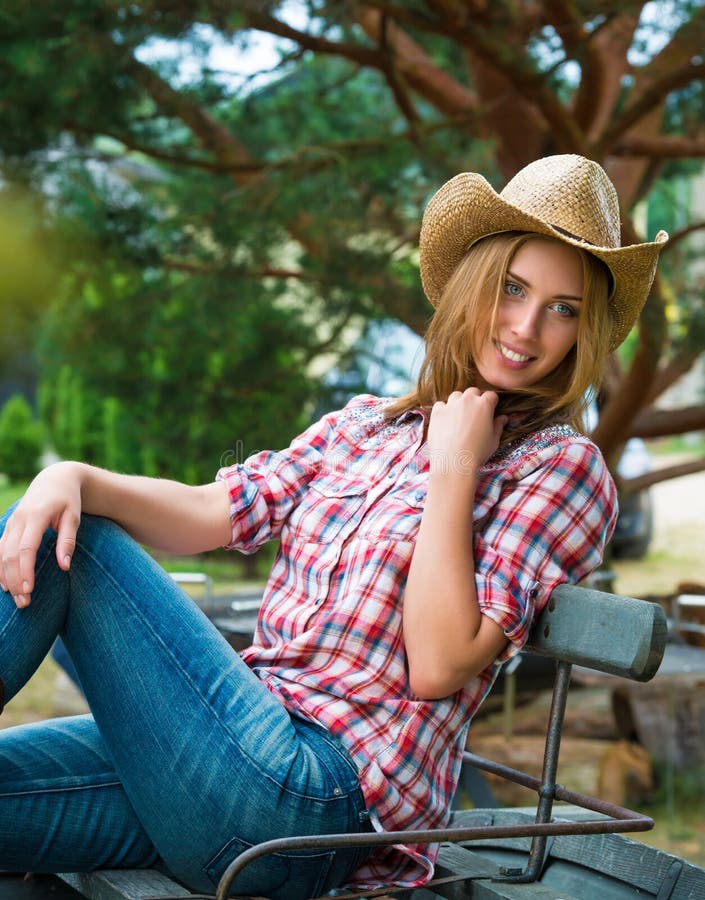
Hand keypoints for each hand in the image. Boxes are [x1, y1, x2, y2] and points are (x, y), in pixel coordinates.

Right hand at [0, 461, 81, 607]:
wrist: (54, 479)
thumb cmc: (68, 500)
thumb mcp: (74, 517)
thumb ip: (68, 541)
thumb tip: (64, 566)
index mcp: (36, 516)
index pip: (26, 547)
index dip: (25, 570)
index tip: (29, 590)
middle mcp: (19, 519)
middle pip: (9, 554)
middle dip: (14, 580)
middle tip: (24, 602)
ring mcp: (11, 523)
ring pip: (0, 553)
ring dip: (6, 577)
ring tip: (16, 598)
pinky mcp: (8, 527)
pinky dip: (0, 567)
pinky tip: (5, 584)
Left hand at [427, 388, 506, 477]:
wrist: (454, 463)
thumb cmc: (477, 453)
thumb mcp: (494, 440)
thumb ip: (498, 426)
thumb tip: (503, 418)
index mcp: (484, 405)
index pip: (490, 395)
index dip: (491, 402)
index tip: (490, 409)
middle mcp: (467, 400)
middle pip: (473, 392)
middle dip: (475, 399)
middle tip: (475, 413)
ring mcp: (451, 405)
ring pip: (456, 395)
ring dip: (459, 402)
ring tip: (459, 416)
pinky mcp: (437, 412)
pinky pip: (441, 404)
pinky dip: (444, 410)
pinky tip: (446, 420)